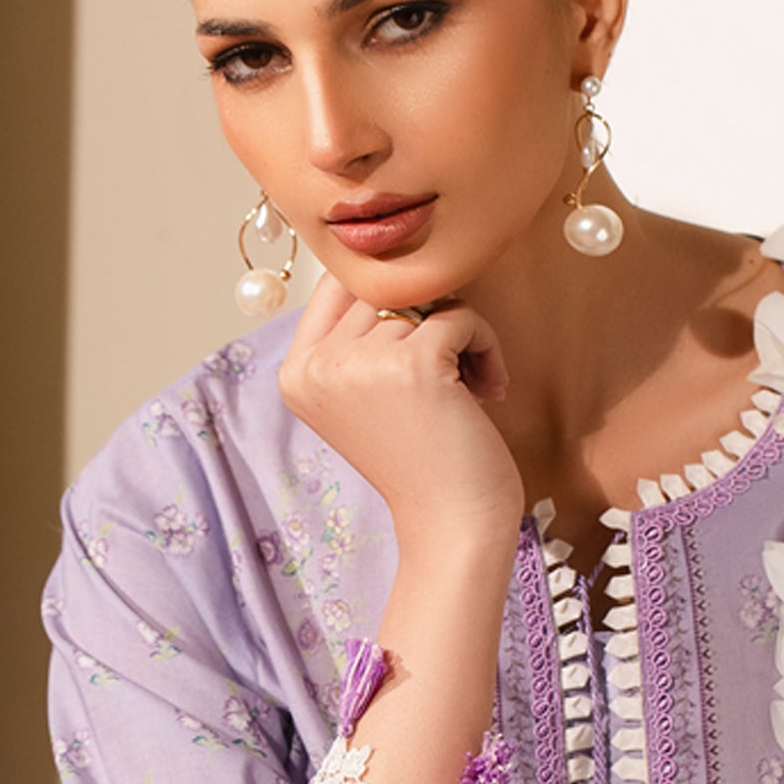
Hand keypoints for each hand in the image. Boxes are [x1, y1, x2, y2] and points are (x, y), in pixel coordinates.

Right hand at [279, 272, 524, 549]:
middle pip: (379, 288)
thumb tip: (387, 257)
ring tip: (468, 389)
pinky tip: (487, 389)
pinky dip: (485, 346)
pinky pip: (460, 316)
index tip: (417, 345)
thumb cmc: (421, 460)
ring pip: (424, 300)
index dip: (385, 298)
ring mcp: (360, 363)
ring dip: (460, 337)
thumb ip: (358, 335)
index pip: (335, 285)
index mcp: (296, 372)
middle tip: (451, 371)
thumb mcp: (366, 395)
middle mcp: (317, 365)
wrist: (452, 526)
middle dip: (425, 318)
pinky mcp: (412, 364)